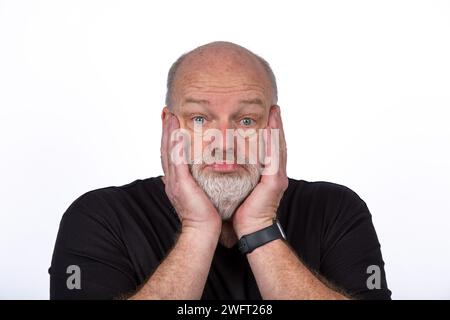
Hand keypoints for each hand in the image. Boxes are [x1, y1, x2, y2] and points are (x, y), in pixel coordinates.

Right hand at [161, 111, 221, 236]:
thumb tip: (193, 172)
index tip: (170, 120)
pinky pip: (177, 161)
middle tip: (166, 112)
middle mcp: (171, 178)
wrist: (202, 230)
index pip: (170, 153)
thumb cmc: (204, 213)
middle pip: (165, 148)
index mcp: (175, 179)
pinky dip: (176, 146)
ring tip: (169, 116)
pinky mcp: (181, 184)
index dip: (169, 136)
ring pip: (169, 151)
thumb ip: (193, 181)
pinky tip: (178, 133)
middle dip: (165, 130)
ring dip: (168, 132)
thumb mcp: (197, 192)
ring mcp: (174, 180)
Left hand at [233, 105, 287, 237]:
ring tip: (275, 111)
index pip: (268, 148)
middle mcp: (275, 173)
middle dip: (276, 125)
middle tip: (273, 108)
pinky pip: (274, 157)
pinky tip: (272, 128)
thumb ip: (239, 175)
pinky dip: (274, 141)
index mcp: (267, 174)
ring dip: (277, 128)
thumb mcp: (240, 188)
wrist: (251, 229)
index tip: (266, 116)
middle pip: (276, 144)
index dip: (269, 132)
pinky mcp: (275, 181)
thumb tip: (225, 165)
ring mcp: (278, 176)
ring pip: (277, 147)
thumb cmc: (243, 211)